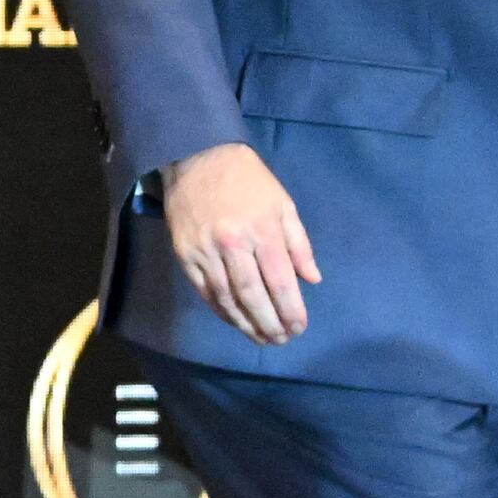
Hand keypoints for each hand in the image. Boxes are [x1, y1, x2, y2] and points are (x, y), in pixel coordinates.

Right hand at [163, 142, 320, 343]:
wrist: (196, 156)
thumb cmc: (248, 180)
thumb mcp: (282, 203)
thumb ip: (299, 243)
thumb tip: (312, 279)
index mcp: (262, 230)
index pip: (280, 281)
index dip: (290, 309)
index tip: (300, 328)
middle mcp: (233, 244)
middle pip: (253, 296)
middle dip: (270, 323)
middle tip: (282, 340)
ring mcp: (205, 251)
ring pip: (227, 299)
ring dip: (246, 324)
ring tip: (261, 339)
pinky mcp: (185, 255)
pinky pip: (206, 291)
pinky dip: (222, 311)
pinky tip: (235, 321)